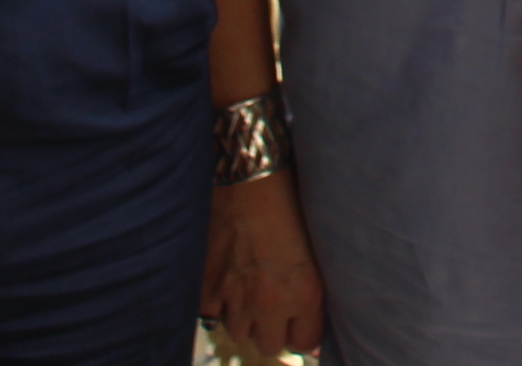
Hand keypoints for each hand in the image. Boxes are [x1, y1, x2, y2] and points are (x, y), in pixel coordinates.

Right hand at [200, 172, 325, 359]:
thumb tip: (311, 312)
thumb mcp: (315, 245)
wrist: (249, 176)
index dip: (303, 331)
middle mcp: (270, 302)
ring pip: (238, 332)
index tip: (300, 320)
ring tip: (250, 292)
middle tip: (274, 307)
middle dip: (273, 329)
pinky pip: (210, 313)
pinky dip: (217, 303)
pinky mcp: (206, 285)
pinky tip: (226, 283)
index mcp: (305, 292)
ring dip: (245, 317)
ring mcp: (235, 296)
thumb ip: (312, 284)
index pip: (305, 343)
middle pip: (269, 345)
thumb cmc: (290, 200)